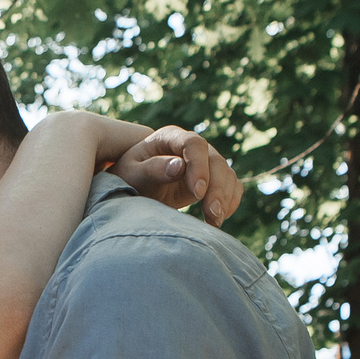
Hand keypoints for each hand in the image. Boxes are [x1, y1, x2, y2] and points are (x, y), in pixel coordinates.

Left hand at [112, 126, 241, 225]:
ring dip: (225, 198)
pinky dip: (230, 201)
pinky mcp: (211, 177)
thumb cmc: (129, 177)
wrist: (133, 187)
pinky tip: (219, 218)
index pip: (193, 144)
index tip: (198, 193)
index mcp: (170, 137)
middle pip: (215, 161)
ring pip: (226, 174)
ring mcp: (204, 161)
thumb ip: (153, 169)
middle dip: (216, 188)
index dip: (199, 166)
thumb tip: (179, 166)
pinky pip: (231, 185)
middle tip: (212, 214)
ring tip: (215, 221)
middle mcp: (191, 146)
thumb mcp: (133, 173)